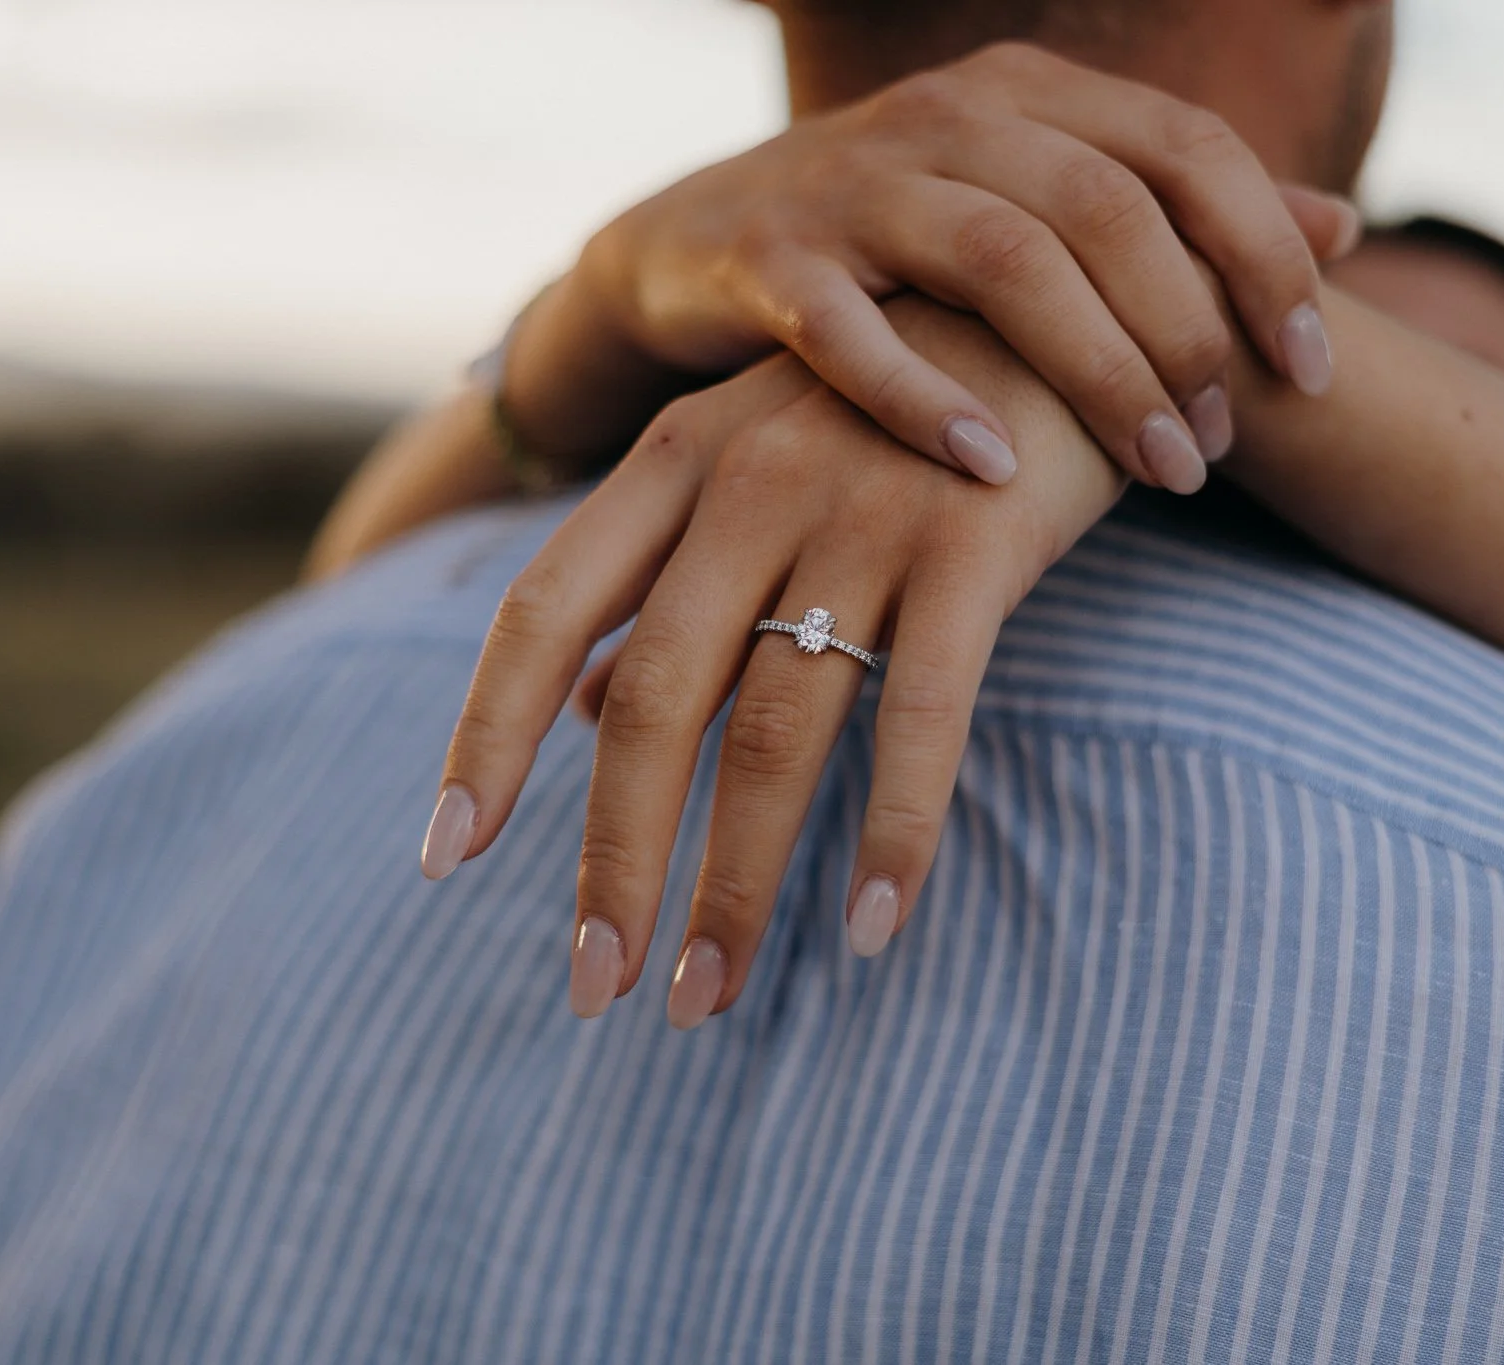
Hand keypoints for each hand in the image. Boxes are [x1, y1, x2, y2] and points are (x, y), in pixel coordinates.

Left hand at [421, 296, 1116, 1024]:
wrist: (1056, 289)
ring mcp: (862, 513)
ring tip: (708, 995)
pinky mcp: (975, 544)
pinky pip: (925, 717)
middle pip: (652, 704)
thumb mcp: (749, 461)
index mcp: (671, 464)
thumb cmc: (885, 404)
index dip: (487, 737)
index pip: (542, 611)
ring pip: (775, 730)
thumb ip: (661, 585)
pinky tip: (868, 929)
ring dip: (738, 881)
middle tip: (598, 989)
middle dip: (616, 861)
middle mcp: (746, 487)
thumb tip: (579, 716)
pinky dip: (893, 833)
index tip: (447, 857)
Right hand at [511, 42, 1355, 494]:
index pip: (1185, 149)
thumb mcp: (1035, 202)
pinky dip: (925, 397)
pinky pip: (855, 330)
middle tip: (1220, 446)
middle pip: (1106, 209)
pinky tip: (993, 468)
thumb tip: (1339, 229)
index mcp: (1028, 95)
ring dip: (1094, 373)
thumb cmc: (896, 243)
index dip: (1265, 254)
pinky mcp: (768, 261)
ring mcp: (852, 183)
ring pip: (1001, 261)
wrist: (694, 244)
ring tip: (1156, 474)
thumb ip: (1173, 213)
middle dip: (1185, 335)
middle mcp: (948, 117)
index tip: (1308, 369)